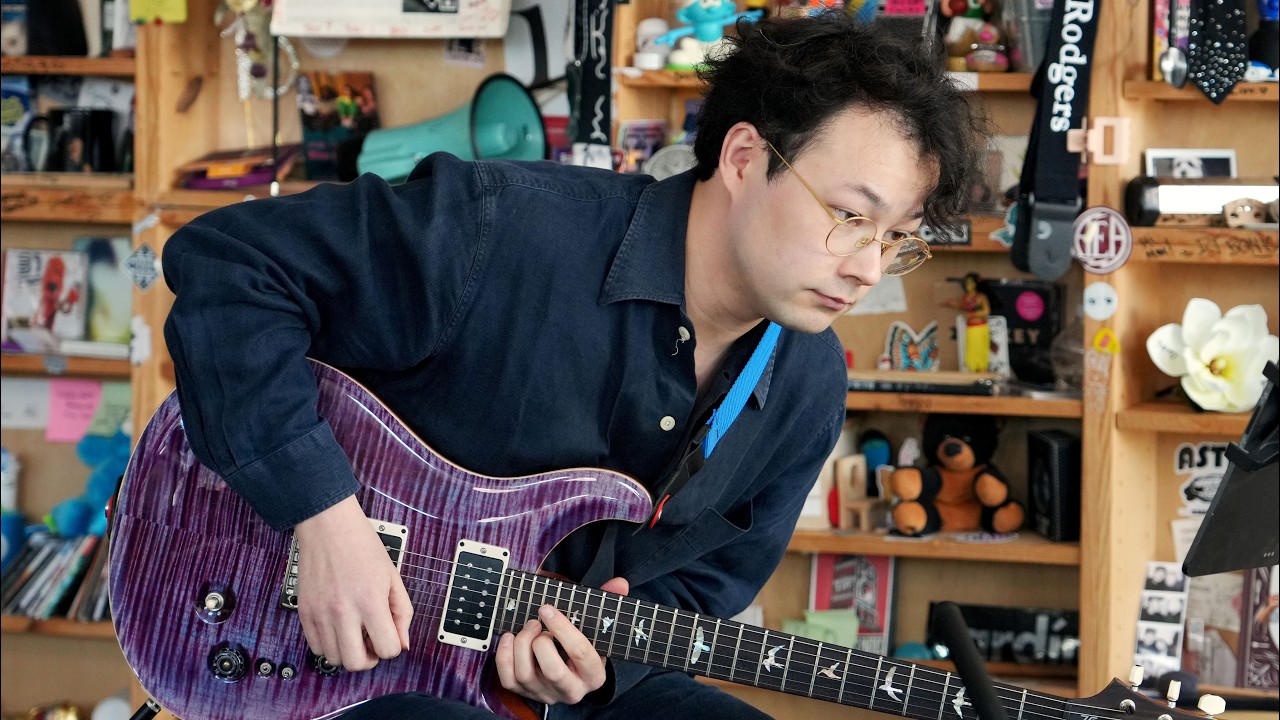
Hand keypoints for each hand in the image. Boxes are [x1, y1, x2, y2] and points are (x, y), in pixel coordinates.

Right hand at [293, 495, 412, 670]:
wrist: (328, 526)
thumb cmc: (362, 545)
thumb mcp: (393, 576)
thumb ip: (402, 612)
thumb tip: (403, 643)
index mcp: (370, 601)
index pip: (388, 649)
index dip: (393, 646)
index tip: (389, 636)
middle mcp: (343, 611)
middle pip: (356, 663)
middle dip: (369, 658)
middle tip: (371, 642)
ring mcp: (320, 614)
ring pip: (334, 659)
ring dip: (348, 652)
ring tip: (354, 632)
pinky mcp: (304, 612)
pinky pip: (316, 647)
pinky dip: (329, 645)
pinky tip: (338, 628)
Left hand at [495, 576, 628, 705]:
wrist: (569, 669)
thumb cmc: (582, 643)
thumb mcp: (596, 627)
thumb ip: (607, 603)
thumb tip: (620, 584)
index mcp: (594, 675)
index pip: (580, 653)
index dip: (562, 627)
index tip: (547, 608)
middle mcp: (571, 690)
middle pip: (553, 671)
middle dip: (540, 641)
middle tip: (537, 622)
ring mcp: (546, 694)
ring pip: (526, 675)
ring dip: (521, 644)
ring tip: (527, 627)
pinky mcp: (525, 693)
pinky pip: (508, 679)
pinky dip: (504, 655)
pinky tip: (510, 638)